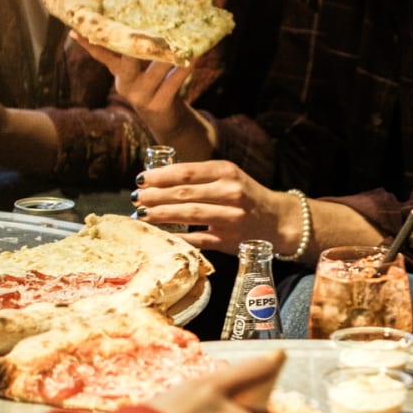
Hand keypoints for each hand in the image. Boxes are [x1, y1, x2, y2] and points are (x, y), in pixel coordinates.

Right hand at [77, 34, 195, 133]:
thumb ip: (134, 54)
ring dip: (169, 53)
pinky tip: (192, 59)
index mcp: (119, 74)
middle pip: (127, 60)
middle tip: (142, 27)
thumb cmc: (153, 85)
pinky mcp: (158, 104)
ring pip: (156, 69)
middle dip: (134, 44)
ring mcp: (141, 96)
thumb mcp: (139, 71)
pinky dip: (183, 69)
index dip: (89, 44)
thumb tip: (140, 22)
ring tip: (180, 38)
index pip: (102, 56)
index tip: (75, 31)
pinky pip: (172, 82)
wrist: (166, 119)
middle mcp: (126, 85)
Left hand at [133, 160, 299, 255]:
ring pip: (189, 215)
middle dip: (155, 196)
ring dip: (161, 215)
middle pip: (185, 193)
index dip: (160, 176)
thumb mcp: (228, 176)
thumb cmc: (245, 195)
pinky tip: (159, 234)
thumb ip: (199, 176)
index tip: (141, 178)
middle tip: (135, 197)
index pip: (187, 172)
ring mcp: (230, 217)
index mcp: (227, 171)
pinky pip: (197, 239)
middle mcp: (230, 192)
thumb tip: (157, 179)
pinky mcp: (228, 240)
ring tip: (141, 214)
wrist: (276, 220)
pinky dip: (177, 236)